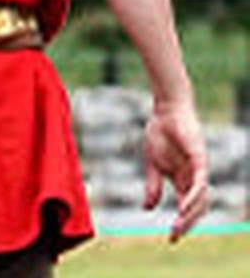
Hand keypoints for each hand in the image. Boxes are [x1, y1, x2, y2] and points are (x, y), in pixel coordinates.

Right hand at [141, 97, 209, 241]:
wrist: (165, 111)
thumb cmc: (160, 133)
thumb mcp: (152, 164)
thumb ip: (153, 186)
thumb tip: (148, 209)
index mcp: (183, 179)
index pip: (188, 207)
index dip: (182, 223)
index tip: (171, 239)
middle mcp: (195, 177)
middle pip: (198, 207)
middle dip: (188, 223)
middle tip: (174, 236)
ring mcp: (199, 169)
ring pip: (201, 198)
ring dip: (191, 214)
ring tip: (178, 226)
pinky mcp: (199, 159)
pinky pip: (200, 184)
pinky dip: (193, 197)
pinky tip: (184, 207)